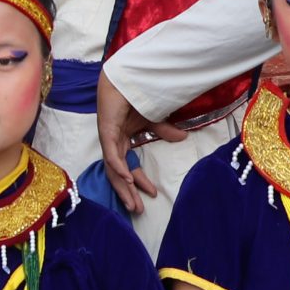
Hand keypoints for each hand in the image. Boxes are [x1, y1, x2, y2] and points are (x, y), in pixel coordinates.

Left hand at [96, 73, 181, 215]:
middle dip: (128, 193)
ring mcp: (108, 140)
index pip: (129, 168)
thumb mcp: (153, 119)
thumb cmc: (134, 97)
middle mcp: (113, 145)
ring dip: (123, 187)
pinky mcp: (106, 132)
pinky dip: (118, 167)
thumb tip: (183, 138)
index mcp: (121, 143)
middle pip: (119, 175)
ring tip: (132, 202)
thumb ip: (165, 130)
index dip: (138, 183)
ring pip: (113, 170)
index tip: (151, 195)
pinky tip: (126, 178)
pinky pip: (112, 155)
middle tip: (138, 210)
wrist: (123, 79)